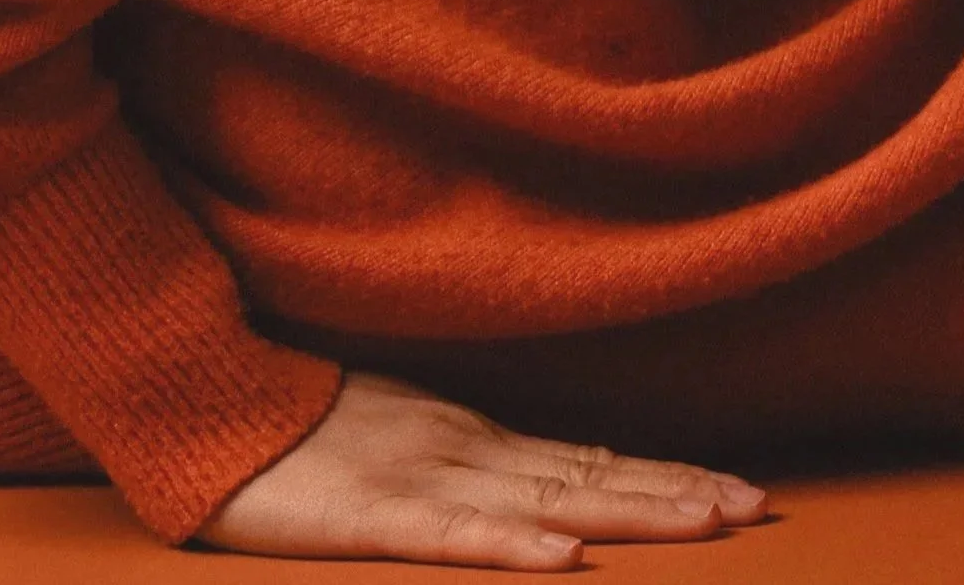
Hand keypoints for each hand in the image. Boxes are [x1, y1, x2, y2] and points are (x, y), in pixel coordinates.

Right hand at [197, 370, 767, 568]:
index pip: (589, 462)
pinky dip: (510, 549)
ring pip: (545, 503)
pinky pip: (450, 537)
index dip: (667, 479)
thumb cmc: (291, 429)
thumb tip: (539, 493)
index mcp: (468, 438)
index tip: (744, 490)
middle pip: (589, 479)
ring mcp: (420, 478)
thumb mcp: (391, 436)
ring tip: (708, 524)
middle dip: (679, 496)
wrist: (200, 398)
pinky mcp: (368, 517)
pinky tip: (561, 564)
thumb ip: (461, 463)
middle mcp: (462, 451)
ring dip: (631, 514)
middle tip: (764, 505)